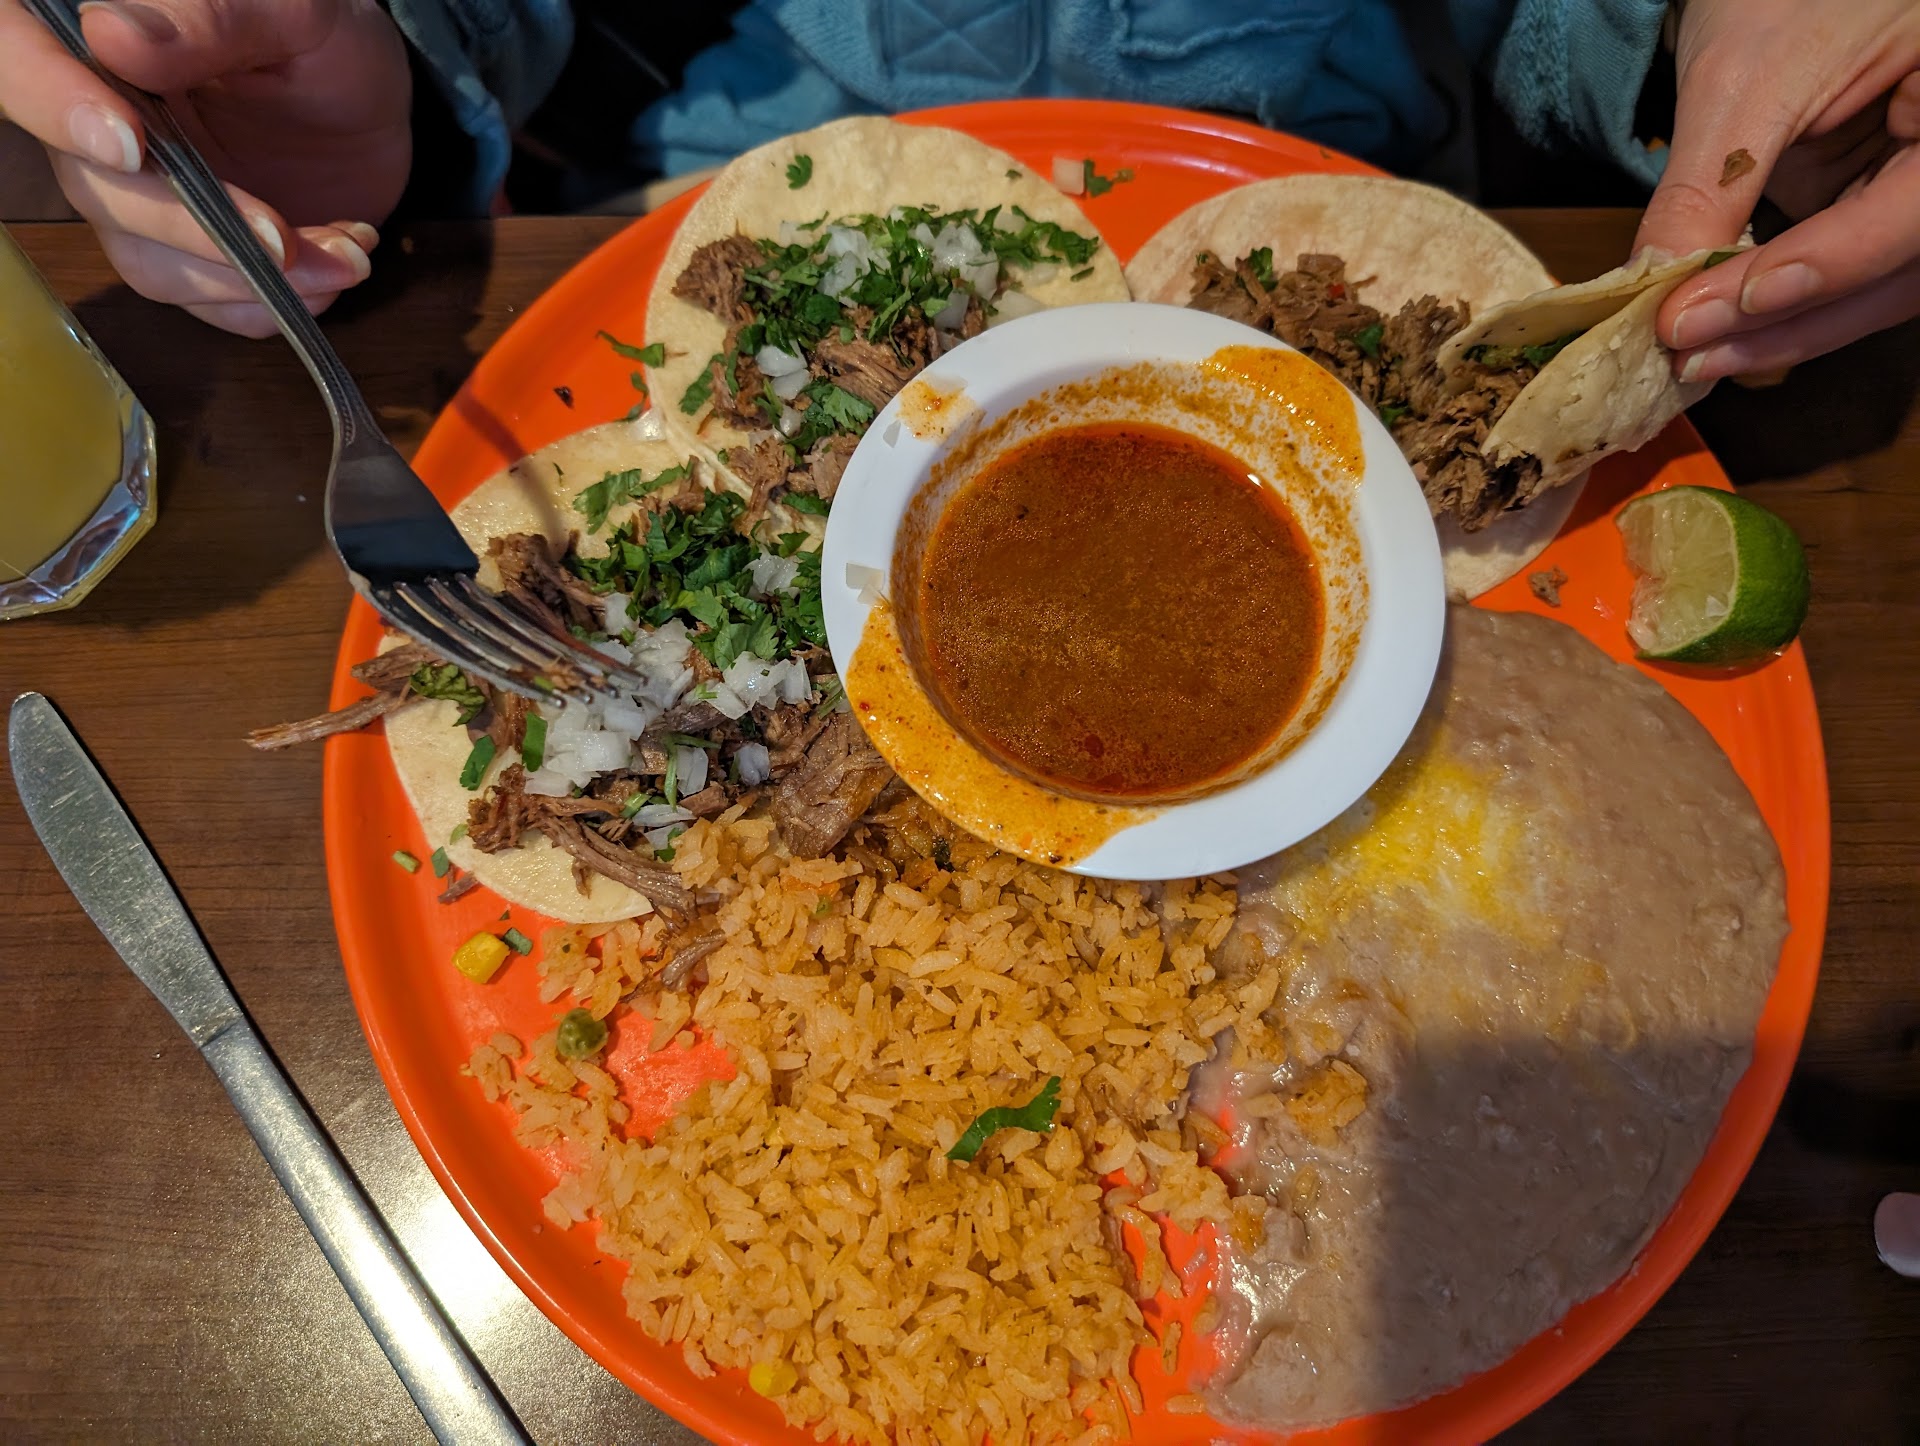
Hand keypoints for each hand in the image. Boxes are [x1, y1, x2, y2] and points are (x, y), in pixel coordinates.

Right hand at [0, 0, 411, 335]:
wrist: (371, 101)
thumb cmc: (321, 38)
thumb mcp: (288, 10)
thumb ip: (207, 19)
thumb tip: (112, 33)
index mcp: (91, 44)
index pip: (20, 63)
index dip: (54, 106)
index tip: (130, 146)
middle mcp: (96, 123)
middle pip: (96, 188)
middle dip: (197, 228)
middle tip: (283, 239)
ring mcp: (141, 196)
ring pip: (151, 264)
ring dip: (250, 280)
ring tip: (344, 254)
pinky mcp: (190, 253)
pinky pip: (209, 303)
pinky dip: (276, 301)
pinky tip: (338, 261)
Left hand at [1633, 0, 1919, 383]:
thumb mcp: (1744, 80)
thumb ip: (1710, 187)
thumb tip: (1657, 287)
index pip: (1916, 209)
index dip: (1832, 262)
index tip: (1739, 301)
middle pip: (1902, 269)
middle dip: (1794, 318)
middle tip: (1690, 350)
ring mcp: (1914, 189)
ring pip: (1874, 291)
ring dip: (1781, 332)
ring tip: (1691, 354)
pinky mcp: (1874, 210)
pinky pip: (1839, 281)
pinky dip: (1775, 313)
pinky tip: (1714, 336)